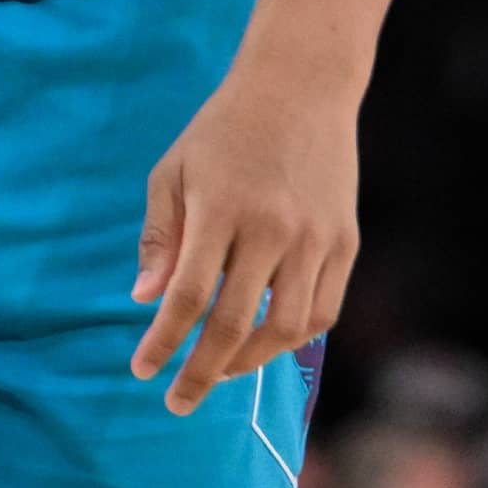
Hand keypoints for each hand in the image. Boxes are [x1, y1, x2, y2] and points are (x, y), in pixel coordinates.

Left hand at [128, 70, 356, 414]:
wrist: (300, 87)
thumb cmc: (224, 131)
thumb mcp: (175, 170)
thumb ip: (160, 237)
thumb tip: (145, 301)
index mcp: (221, 207)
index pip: (189, 296)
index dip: (164, 341)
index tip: (142, 371)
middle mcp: (272, 227)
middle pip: (235, 325)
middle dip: (201, 373)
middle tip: (177, 401)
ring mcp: (316, 237)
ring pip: (285, 329)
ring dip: (248, 362)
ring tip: (219, 371)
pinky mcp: (346, 241)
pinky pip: (322, 310)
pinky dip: (292, 337)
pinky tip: (264, 341)